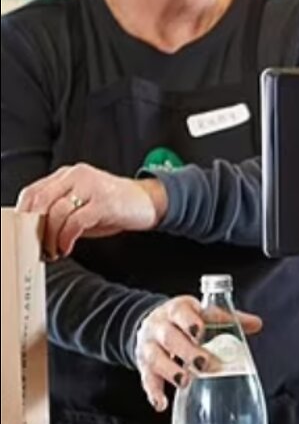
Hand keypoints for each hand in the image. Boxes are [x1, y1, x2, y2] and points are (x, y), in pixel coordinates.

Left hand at [16, 163, 167, 258]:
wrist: (150, 202)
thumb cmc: (115, 206)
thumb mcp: (82, 203)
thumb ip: (60, 210)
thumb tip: (36, 230)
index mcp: (69, 174)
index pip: (34, 191)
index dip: (25, 214)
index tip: (24, 233)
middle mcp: (78, 175)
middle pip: (42, 200)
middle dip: (36, 227)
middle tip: (38, 245)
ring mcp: (92, 186)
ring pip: (57, 212)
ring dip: (51, 237)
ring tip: (54, 250)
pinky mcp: (104, 201)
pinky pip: (75, 222)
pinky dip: (66, 238)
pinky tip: (67, 247)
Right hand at [134, 296, 262, 411]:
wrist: (152, 323)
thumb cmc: (185, 319)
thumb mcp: (202, 313)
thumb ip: (227, 319)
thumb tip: (257, 324)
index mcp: (177, 309)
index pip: (181, 312)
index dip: (190, 322)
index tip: (200, 331)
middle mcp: (160, 326)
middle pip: (170, 337)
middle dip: (186, 351)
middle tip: (203, 363)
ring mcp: (149, 346)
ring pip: (156, 358)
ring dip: (171, 371)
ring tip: (185, 381)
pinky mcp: (144, 365)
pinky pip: (146, 378)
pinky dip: (154, 391)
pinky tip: (162, 403)